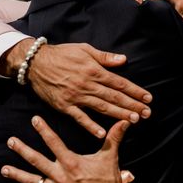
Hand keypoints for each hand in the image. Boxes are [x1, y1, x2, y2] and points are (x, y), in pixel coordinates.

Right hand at [1, 41, 151, 137]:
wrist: (35, 63)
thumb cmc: (62, 54)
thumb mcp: (85, 50)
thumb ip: (105, 57)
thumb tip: (123, 60)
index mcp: (94, 70)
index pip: (119, 83)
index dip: (135, 91)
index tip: (148, 98)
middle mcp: (87, 84)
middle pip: (114, 97)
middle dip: (132, 105)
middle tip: (147, 113)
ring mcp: (76, 96)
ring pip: (101, 107)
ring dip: (119, 114)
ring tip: (134, 120)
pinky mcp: (64, 106)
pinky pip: (79, 118)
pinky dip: (90, 126)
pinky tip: (102, 133)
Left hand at [2, 115, 131, 182]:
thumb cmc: (109, 182)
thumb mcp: (111, 157)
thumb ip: (114, 137)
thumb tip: (126, 120)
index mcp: (71, 162)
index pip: (54, 142)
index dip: (44, 130)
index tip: (34, 120)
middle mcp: (59, 175)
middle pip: (37, 160)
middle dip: (22, 150)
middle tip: (10, 141)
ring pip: (32, 182)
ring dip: (17, 175)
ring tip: (4, 169)